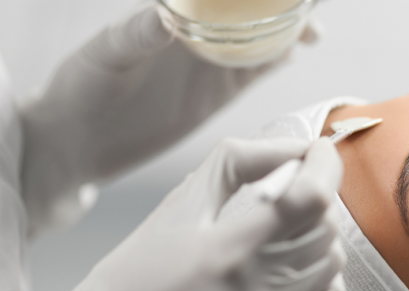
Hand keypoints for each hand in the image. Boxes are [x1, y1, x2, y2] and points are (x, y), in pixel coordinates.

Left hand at [17, 3, 320, 235]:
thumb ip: (135, 35)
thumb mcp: (103, 58)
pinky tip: (298, 52)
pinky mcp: (219, 91)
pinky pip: (256, 69)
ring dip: (289, 29)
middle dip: (281, 6)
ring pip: (261, 36)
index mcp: (170, 12)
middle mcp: (196, 31)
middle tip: (309, 6)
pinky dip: (279, 59)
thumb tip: (166, 16)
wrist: (80, 144)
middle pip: (248, 9)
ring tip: (315, 30)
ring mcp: (211, 60)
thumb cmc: (80, 90)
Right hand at [47, 138, 346, 290]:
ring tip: (287, 230)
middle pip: (326, 230)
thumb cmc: (135, 276)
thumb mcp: (177, 209)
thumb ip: (236, 166)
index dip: (325, 165)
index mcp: (227, 251)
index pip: (310, 199)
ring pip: (333, 265)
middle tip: (291, 192)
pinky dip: (321, 274)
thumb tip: (293, 147)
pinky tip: (291, 264)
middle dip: (316, 199)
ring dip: (319, 237)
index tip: (318, 150)